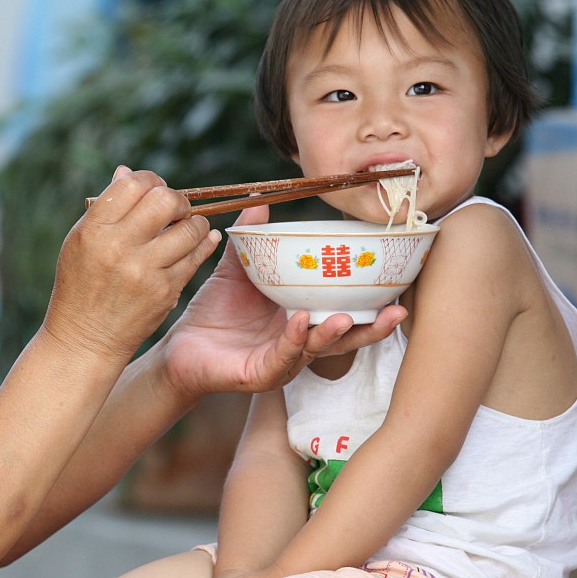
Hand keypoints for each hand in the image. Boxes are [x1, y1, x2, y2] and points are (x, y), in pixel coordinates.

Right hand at [42, 167, 221, 361]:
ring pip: (188, 228)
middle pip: (164, 200)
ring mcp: (144, 271)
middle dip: (176, 199)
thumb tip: (127, 172)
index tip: (154, 188)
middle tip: (175, 208)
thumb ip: (105, 207)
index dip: (150, 180)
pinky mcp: (164, 291)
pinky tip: (203, 239)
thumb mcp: (80, 242)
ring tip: (188, 225)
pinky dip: (203, 243)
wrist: (84, 339)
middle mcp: (118, 248)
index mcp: (93, 230)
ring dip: (194, 222)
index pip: (132, 185)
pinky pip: (196, 257)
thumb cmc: (80, 285)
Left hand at [161, 205, 406, 399]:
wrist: (179, 348)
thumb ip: (252, 241)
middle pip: (345, 337)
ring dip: (334, 335)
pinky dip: (292, 340)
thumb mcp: (236, 272)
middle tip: (397, 311)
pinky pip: (280, 357)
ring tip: (346, 317)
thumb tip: (261, 202)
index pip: (344, 310)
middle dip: (372, 327)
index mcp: (301, 318)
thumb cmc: (214, 313)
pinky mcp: (259, 375)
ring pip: (317, 350)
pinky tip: (299, 322)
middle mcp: (299, 342)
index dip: (370, 303)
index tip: (396, 284)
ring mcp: (282, 361)